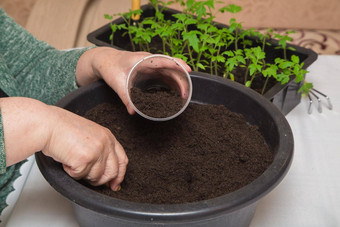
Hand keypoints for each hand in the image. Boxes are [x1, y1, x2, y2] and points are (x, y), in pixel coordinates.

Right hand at [1, 97, 126, 190]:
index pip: (122, 160)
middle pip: (112, 172)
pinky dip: (70, 172)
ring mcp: (96, 152)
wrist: (47, 124)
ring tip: (73, 160)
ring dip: (82, 174)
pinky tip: (66, 159)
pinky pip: (79, 176)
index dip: (120, 174)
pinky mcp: (84, 160)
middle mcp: (105, 143)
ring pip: (95, 177)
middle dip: (101, 180)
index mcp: (108, 136)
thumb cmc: (62, 128)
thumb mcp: (90, 134)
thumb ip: (100, 148)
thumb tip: (104, 169)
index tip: (115, 184)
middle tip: (91, 181)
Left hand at [75, 47, 191, 113]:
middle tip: (185, 94)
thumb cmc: (110, 67)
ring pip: (169, 71)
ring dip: (178, 81)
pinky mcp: (150, 69)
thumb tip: (133, 112)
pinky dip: (172, 82)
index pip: (164, 60)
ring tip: (183, 95)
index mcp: (143, 59)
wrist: (104, 59)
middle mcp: (150, 60)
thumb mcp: (116, 83)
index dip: (176, 64)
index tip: (187, 70)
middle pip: (171, 67)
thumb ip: (125, 97)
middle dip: (180, 78)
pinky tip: (174, 92)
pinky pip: (164, 74)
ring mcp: (151, 64)